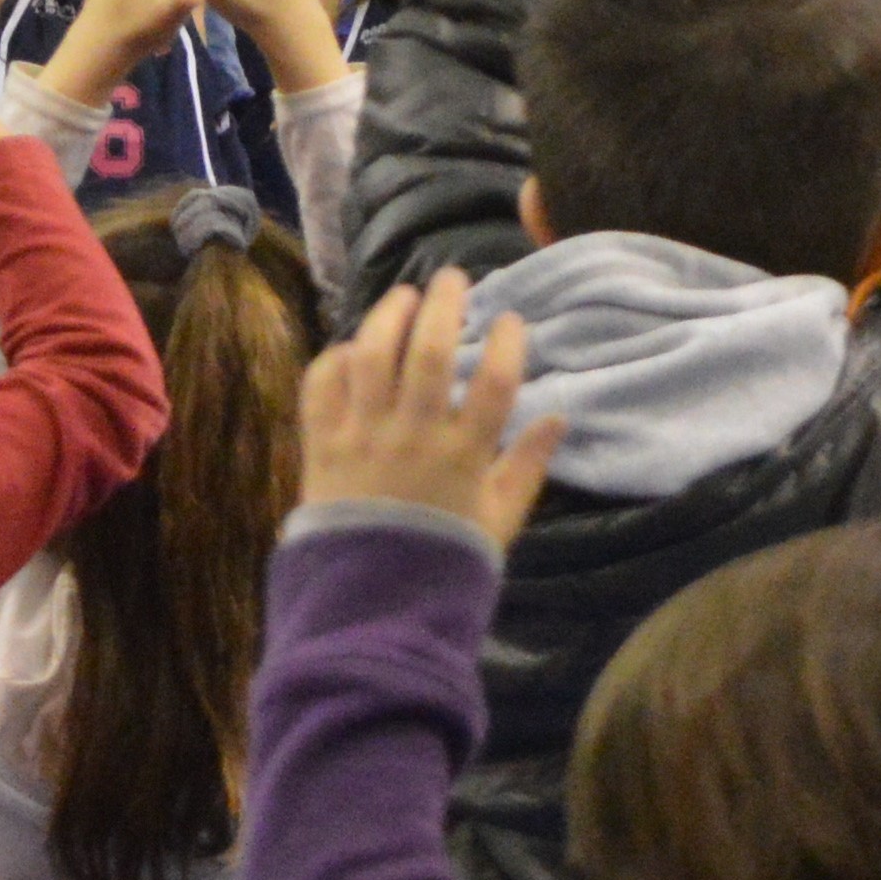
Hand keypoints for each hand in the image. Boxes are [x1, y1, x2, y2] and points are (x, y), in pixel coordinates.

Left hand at [294, 271, 556, 546]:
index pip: (493, 383)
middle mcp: (412, 436)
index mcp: (462, 456)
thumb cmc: (443, 557)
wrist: (371, 600)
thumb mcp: (500, 519)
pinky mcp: (321, 444)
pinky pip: (321, 385)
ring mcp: (361, 437)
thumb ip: (529, 465)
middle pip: (428, 353)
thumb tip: (559, 416)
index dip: (505, 342)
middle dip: (443, 305)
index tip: (509, 319)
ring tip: (404, 296)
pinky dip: (335, 358)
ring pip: (370, 356)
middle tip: (452, 278)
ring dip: (388, 316)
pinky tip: (353, 348)